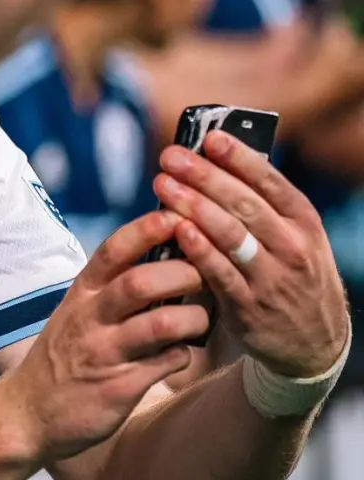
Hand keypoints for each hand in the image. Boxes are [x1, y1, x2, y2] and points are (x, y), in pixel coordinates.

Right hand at [0, 211, 207, 461]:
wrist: (27, 414)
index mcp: (81, 294)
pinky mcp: (119, 387)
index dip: (148, 229)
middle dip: (185, 274)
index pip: (114, 249)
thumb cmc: (65, 356)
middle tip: (207, 277)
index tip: (178, 216)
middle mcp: (89, 318)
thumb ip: (113, 288)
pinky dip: (184, 355)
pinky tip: (180, 354)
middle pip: (142, 282)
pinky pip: (167, 363)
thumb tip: (167, 257)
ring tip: (200, 321)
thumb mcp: (78, 313)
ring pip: (162, 324)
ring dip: (194, 318)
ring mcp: (103, 353)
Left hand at [154, 132, 350, 378]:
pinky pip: (221, 274)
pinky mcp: (250, 306)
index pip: (271, 182)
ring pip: (232, 236)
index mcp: (303, 221)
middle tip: (171, 157)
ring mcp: (272, 277)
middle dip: (205, 177)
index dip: (239, 158)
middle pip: (245, 204)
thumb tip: (217, 159)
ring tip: (164, 185)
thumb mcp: (294, 236)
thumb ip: (262, 205)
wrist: (315, 341)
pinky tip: (177, 229)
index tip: (209, 138)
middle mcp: (293, 246)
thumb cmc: (291, 273)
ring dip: (194, 207)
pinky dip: (199, 250)